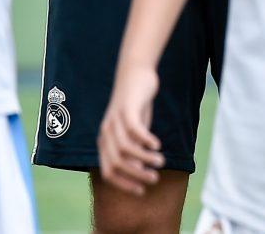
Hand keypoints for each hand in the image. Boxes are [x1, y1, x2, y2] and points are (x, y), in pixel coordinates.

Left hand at [96, 67, 163, 195]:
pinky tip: (157, 144)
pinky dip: (145, 140)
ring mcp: (114, 120)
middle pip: (116, 163)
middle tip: (154, 178)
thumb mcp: (133, 133)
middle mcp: (105, 133)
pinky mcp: (126, 108)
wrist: (135, 74)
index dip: (123, 184)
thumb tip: (138, 173)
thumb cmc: (135, 107)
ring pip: (125, 149)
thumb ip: (133, 150)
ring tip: (160, 162)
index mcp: (104, 142)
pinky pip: (134, 130)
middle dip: (136, 175)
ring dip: (144, 159)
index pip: (108, 172)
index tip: (141, 191)